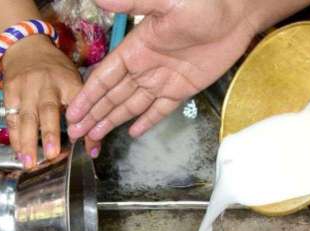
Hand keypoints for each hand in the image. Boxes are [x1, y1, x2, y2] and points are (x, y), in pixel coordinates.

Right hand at [2, 35, 84, 167]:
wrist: (27, 48)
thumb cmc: (58, 74)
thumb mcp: (76, 86)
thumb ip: (86, 118)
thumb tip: (93, 151)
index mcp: (69, 83)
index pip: (78, 104)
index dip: (80, 122)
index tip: (80, 141)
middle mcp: (47, 85)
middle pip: (48, 110)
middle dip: (50, 133)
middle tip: (51, 155)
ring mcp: (26, 88)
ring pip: (26, 117)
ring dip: (27, 141)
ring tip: (29, 163)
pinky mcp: (10, 92)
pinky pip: (12, 117)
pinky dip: (14, 136)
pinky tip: (18, 152)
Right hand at [66, 0, 257, 143]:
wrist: (236, 14)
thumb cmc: (203, 3)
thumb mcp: (165, 1)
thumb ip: (133, 3)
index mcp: (136, 48)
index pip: (105, 77)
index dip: (88, 96)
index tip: (73, 111)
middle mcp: (145, 67)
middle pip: (113, 96)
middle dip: (93, 114)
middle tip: (75, 133)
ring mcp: (164, 80)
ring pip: (132, 105)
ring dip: (112, 121)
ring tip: (94, 137)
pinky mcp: (183, 89)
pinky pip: (160, 109)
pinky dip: (146, 121)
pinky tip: (132, 132)